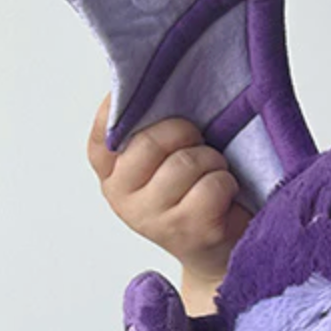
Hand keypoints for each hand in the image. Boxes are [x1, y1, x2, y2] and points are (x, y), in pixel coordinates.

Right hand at [87, 95, 250, 286]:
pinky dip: (227, 183)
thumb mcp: (167, 158)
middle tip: (200, 144)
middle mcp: (122, 197)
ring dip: (213, 161)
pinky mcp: (189, 229)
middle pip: (150, 143)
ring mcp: (153, 217)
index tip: (147, 95)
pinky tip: (225, 195)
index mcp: (111, 173)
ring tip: (214, 173)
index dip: (121, 110)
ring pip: (187, 162)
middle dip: (186, 134)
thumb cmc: (196, 191)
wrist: (219, 250)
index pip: (102, 135)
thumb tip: (153, 80)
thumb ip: (151, 129)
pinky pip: (213, 185)